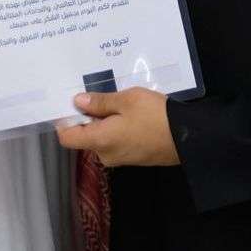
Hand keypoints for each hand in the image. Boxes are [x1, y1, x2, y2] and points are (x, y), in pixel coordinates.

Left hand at [56, 88, 179, 167]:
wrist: (186, 138)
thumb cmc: (153, 116)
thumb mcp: (126, 100)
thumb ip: (100, 102)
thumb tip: (77, 102)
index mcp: (100, 141)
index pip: (67, 138)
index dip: (64, 121)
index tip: (67, 103)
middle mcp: (106, 154)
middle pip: (84, 136)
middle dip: (87, 116)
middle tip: (94, 92)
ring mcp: (120, 158)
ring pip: (101, 137)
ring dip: (104, 120)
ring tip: (115, 99)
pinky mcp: (133, 157)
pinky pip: (115, 141)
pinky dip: (115, 127)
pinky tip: (128, 112)